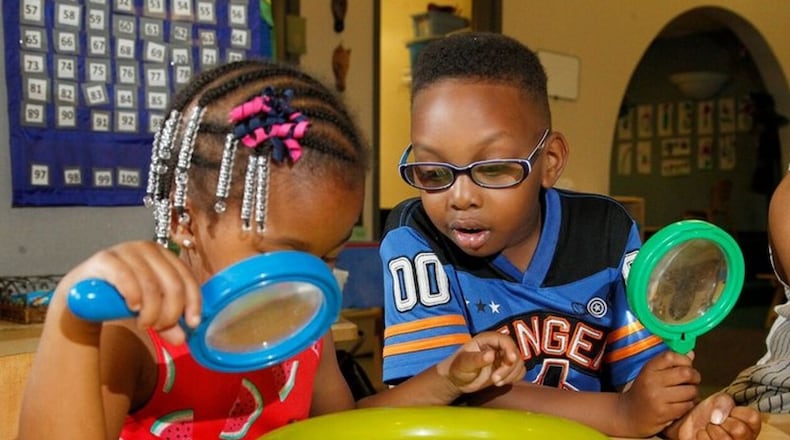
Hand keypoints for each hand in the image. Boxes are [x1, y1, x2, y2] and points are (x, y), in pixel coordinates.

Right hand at [64, 240, 201, 344]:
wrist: (81, 294)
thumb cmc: (120, 298)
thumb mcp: (148, 311)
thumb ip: (166, 323)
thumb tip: (182, 339)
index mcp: (165, 256)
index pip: (187, 278)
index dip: (193, 303)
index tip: (192, 324)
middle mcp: (149, 249)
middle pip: (173, 284)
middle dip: (170, 313)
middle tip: (159, 328)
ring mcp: (127, 251)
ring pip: (151, 285)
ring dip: (151, 311)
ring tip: (144, 324)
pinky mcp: (105, 259)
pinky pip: (126, 277)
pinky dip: (134, 295)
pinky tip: (133, 308)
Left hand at [437, 331, 524, 393]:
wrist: (457, 380)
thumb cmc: (457, 368)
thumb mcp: (463, 363)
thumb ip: (476, 359)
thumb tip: (491, 355)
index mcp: (487, 339)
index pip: (505, 340)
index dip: (510, 348)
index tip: (511, 360)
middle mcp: (497, 346)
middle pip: (514, 353)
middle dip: (509, 367)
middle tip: (495, 379)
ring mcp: (503, 358)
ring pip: (519, 363)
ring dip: (511, 374)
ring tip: (496, 382)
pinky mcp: (506, 369)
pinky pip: (519, 372)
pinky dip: (514, 378)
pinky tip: (500, 383)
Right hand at [618, 350, 700, 436]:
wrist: (629, 414)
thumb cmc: (643, 392)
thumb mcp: (651, 374)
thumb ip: (670, 364)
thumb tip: (691, 354)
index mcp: (648, 368)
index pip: (671, 356)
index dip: (684, 360)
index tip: (687, 365)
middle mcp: (652, 381)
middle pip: (685, 373)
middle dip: (695, 377)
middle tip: (693, 381)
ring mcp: (657, 397)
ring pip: (690, 391)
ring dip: (692, 393)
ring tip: (686, 394)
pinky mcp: (664, 412)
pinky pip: (687, 406)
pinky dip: (688, 405)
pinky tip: (681, 404)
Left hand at [665, 392, 760, 439]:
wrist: (691, 422)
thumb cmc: (710, 413)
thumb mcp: (719, 400)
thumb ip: (723, 402)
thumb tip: (718, 418)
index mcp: (751, 426)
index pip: (752, 417)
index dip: (736, 412)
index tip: (730, 413)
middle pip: (739, 430)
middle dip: (722, 421)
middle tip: (717, 420)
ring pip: (725, 439)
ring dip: (712, 428)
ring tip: (710, 427)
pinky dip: (702, 435)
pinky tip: (703, 434)